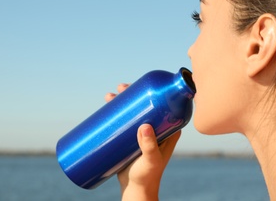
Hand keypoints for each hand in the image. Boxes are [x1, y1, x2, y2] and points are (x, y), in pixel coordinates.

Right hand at [105, 84, 181, 200]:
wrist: (136, 190)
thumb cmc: (148, 176)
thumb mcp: (151, 160)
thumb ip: (150, 145)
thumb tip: (144, 126)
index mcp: (168, 129)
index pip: (163, 103)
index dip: (152, 91)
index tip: (137, 85)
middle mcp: (158, 128)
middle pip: (146, 104)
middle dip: (132, 93)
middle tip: (119, 89)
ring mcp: (144, 133)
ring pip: (133, 112)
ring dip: (122, 101)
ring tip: (108, 97)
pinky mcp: (132, 139)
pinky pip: (125, 122)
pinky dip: (117, 113)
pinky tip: (107, 108)